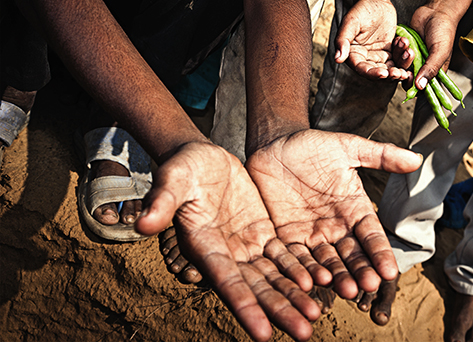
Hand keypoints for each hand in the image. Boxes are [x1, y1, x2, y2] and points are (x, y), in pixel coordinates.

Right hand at [135, 142, 319, 341]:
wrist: (201, 158)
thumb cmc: (182, 168)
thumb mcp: (172, 178)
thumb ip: (162, 201)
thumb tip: (142, 223)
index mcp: (203, 246)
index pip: (227, 283)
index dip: (245, 308)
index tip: (264, 334)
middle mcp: (226, 254)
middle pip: (256, 289)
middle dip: (280, 311)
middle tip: (304, 333)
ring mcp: (245, 246)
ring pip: (274, 277)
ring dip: (294, 297)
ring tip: (315, 316)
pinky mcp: (262, 234)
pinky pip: (285, 256)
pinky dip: (301, 270)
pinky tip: (321, 282)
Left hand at [245, 129, 421, 299]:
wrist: (276, 144)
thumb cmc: (314, 145)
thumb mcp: (348, 147)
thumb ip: (381, 156)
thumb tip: (417, 158)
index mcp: (354, 209)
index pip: (371, 236)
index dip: (380, 253)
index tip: (390, 272)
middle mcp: (336, 227)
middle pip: (351, 254)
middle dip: (361, 271)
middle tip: (369, 286)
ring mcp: (311, 234)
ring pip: (327, 261)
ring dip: (337, 277)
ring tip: (346, 290)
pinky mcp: (286, 238)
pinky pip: (296, 258)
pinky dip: (304, 271)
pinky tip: (312, 283)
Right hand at [335, 0, 407, 80]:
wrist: (376, 2)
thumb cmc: (361, 10)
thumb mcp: (350, 23)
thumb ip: (342, 40)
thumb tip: (338, 58)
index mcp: (353, 55)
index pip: (362, 69)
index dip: (373, 73)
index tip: (384, 73)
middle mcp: (366, 59)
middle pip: (379, 73)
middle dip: (391, 75)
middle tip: (401, 73)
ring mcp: (379, 57)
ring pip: (391, 69)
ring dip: (401, 66)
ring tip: (408, 53)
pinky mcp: (391, 53)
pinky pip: (399, 60)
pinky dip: (405, 57)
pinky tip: (407, 47)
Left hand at [395, 5, 458, 89]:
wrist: (436, 11)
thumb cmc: (443, 31)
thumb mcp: (440, 51)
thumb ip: (431, 69)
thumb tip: (421, 86)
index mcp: (432, 72)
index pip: (420, 87)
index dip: (412, 84)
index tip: (409, 74)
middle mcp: (421, 67)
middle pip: (406, 77)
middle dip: (404, 67)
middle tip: (409, 53)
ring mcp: (411, 57)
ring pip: (398, 65)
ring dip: (400, 55)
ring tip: (406, 42)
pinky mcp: (403, 48)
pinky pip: (394, 53)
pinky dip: (397, 47)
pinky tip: (402, 38)